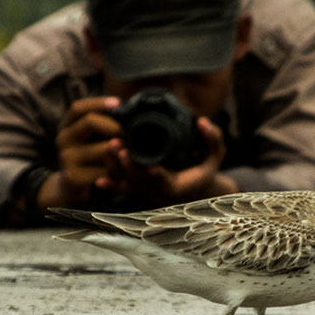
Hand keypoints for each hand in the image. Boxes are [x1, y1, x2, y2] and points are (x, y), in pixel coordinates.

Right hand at [37, 96, 121, 208]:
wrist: (70, 188)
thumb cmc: (88, 159)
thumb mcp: (91, 139)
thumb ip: (104, 126)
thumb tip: (130, 112)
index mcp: (68, 125)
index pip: (79, 108)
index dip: (99, 102)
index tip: (118, 103)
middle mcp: (63, 138)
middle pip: (90, 122)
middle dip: (115, 126)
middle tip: (130, 135)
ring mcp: (66, 158)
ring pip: (103, 149)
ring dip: (122, 153)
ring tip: (131, 157)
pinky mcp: (74, 177)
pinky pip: (104, 171)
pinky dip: (118, 172)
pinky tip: (124, 174)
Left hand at [105, 116, 237, 206]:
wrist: (192, 192)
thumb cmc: (202, 173)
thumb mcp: (215, 158)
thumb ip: (213, 140)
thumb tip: (202, 121)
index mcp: (175, 186)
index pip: (165, 181)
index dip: (157, 175)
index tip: (151, 167)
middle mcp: (157, 193)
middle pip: (139, 182)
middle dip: (128, 166)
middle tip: (119, 147)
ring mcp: (144, 194)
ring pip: (127, 185)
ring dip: (116, 169)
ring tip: (111, 148)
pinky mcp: (137, 192)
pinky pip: (121, 189)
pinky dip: (111, 185)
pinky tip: (100, 181)